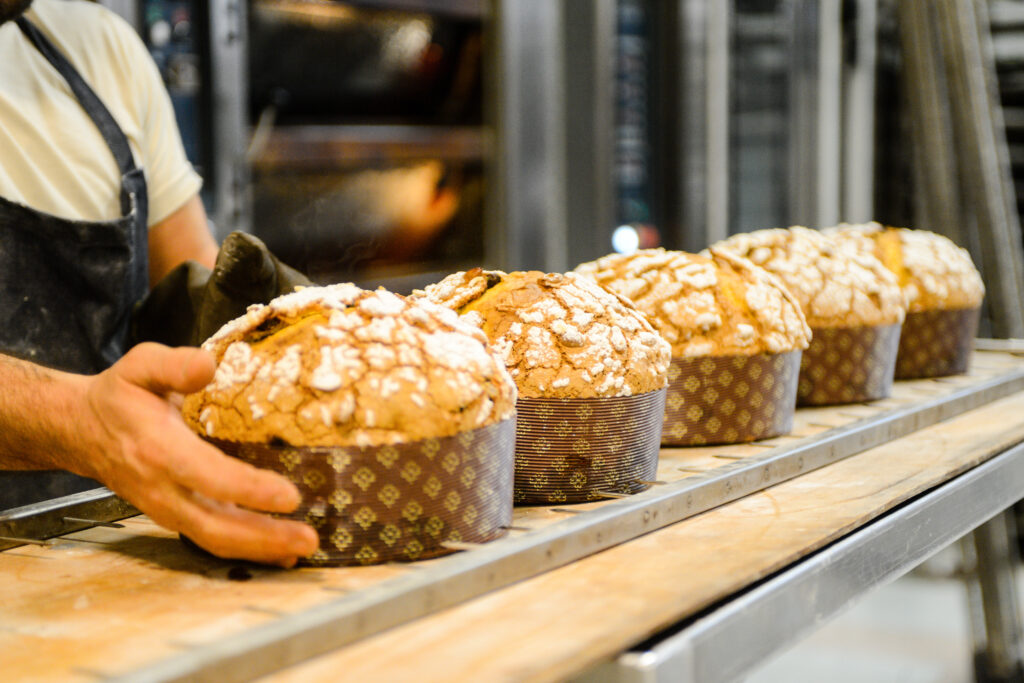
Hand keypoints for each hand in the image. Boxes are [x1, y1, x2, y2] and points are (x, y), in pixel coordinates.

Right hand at [80, 343, 318, 566]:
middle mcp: (162, 488)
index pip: (207, 477)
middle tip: (307, 539)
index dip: (248, 490)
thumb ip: (174, 364)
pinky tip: (280, 552)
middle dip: (263, 537)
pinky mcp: (175, 516)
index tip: (289, 496)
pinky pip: (211, 539)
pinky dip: (246, 549)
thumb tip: (208, 365)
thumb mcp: (141, 365)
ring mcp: (166, 509)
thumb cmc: (121, 395)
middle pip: (215, 526)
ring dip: (260, 549)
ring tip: (301, 549)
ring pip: (214, 539)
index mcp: (158, 449)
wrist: (81, 430)